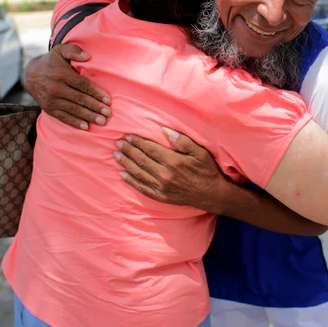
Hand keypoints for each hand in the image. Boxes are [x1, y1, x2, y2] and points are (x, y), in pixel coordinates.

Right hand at [24, 44, 111, 129]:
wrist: (31, 75)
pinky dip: (75, 122)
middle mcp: (56, 88)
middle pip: (80, 99)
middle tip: (108, 114)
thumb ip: (74, 51)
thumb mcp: (60, 50)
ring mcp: (51, 100)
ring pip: (73, 109)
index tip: (108, 100)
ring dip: (88, 116)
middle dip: (95, 107)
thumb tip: (87, 57)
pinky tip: (86, 126)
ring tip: (102, 122)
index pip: (82, 85)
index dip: (96, 93)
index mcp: (61, 74)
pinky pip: (63, 117)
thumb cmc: (52, 62)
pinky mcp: (48, 109)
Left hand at [113, 128, 232, 213]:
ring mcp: (161, 187)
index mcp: (173, 161)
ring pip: (138, 173)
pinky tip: (122, 175)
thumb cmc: (206, 170)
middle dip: (128, 150)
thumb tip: (165, 130)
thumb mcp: (200, 152)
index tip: (127, 136)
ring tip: (116, 155)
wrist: (211, 194)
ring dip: (126, 163)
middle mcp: (164, 174)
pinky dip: (131, 181)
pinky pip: (142, 188)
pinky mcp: (160, 196)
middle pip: (141, 160)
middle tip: (117, 143)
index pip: (150, 149)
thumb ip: (182, 141)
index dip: (137, 142)